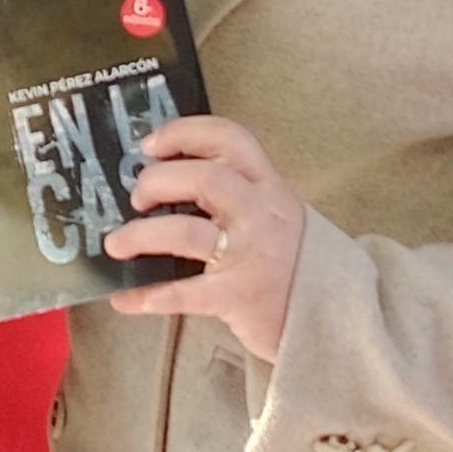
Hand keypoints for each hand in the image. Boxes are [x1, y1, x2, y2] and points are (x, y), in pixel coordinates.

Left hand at [103, 111, 306, 364]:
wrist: (336, 318)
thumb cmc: (294, 262)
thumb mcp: (277, 214)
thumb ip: (237, 195)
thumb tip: (165, 185)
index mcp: (268, 186)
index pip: (229, 138)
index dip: (184, 133)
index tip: (150, 145)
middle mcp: (261, 212)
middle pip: (203, 177)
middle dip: (157, 182)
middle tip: (136, 198)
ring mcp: (251, 254)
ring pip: (185, 232)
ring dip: (140, 236)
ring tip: (116, 245)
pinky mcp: (240, 296)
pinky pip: (183, 293)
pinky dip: (146, 295)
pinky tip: (123, 298)